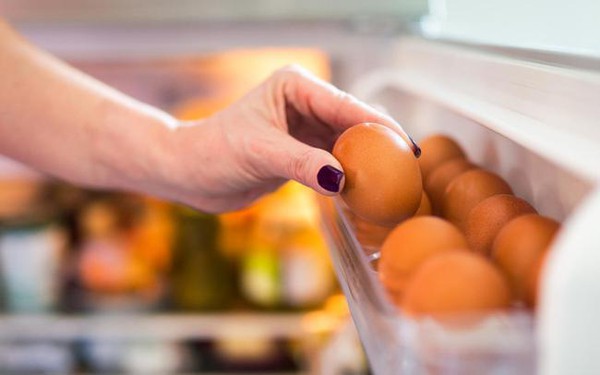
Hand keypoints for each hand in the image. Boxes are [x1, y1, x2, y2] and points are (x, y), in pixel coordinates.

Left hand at [157, 65, 417, 212]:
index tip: (406, 145)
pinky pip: (335, 159)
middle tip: (409, 166)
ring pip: (347, 141)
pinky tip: (368, 186)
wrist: (192, 174)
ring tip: (396, 178)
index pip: (345, 105)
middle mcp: (304, 102)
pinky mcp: (302, 151)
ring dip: (368, 159)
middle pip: (353, 121)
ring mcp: (305, 127)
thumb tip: (342, 179)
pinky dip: (350, 172)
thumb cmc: (215, 152)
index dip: (378, 125)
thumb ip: (302, 164)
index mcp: (295, 86)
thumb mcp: (260, 154)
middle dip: (380, 141)